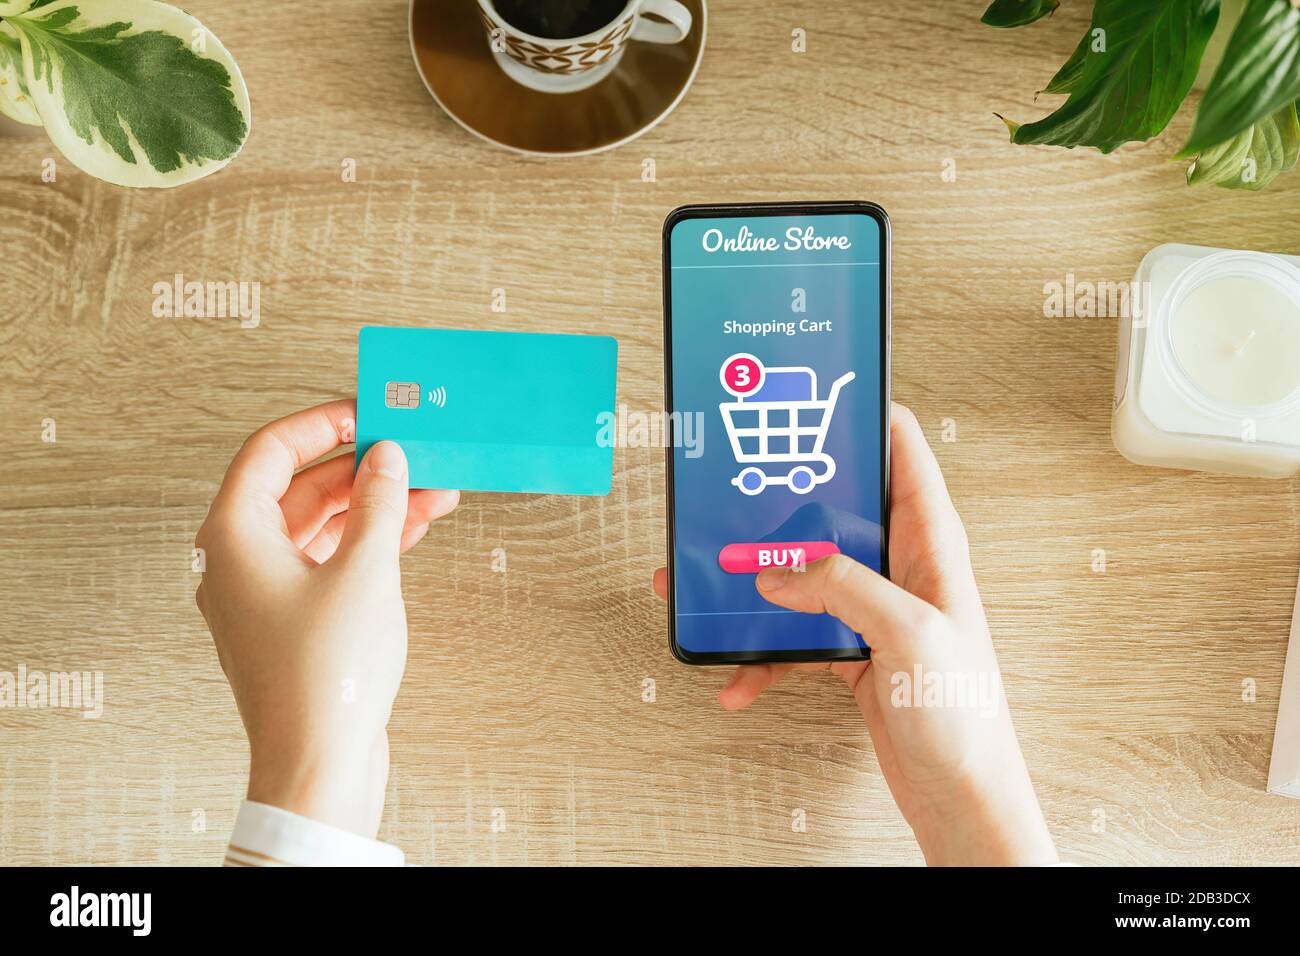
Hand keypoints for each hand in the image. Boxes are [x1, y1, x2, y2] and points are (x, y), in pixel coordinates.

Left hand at [195, 400, 457, 837]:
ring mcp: (266, 594)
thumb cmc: (327, 676)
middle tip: (411, 450)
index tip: (368, 412)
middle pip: (299, 488)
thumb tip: (387, 458)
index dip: (321, 424)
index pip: (270, 451)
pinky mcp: (294, 622)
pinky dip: (369, 542)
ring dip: (375, 506)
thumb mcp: (366, 571)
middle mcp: (239, 561)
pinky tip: (414, 528)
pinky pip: (329, 561)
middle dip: (362, 468)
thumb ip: (380, 504)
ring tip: (433, 489)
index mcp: (233, 537)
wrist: (320, 764)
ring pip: (320, 526)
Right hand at [653, 404, 1056, 864]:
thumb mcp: (908, 634)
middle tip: (735, 493)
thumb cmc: (964, 715)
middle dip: (782, 502)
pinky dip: (762, 654)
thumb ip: (843, 588)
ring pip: (802, 571)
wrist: (960, 793)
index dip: (862, 416)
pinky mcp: (850, 647)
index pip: (902, 451)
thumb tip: (779, 568)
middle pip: (833, 508)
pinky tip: (739, 678)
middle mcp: (900, 566)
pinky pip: (793, 634)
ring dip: (755, 582)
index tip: (815, 395)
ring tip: (706, 587)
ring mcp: (872, 607)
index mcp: (930, 543)